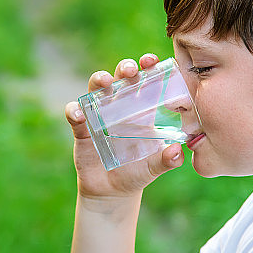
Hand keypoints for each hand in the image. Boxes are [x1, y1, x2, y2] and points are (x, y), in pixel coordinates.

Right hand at [64, 53, 184, 200]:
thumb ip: (167, 160)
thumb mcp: (155, 167)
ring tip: (104, 82)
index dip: (148, 67)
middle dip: (125, 68)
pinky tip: (78, 114)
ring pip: (96, 89)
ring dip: (99, 80)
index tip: (152, 60)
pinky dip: (74, 110)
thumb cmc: (138, 173)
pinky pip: (74, 114)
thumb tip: (178, 152)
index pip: (146, 82)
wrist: (113, 192)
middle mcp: (120, 107)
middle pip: (120, 78)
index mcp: (142, 110)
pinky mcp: (82, 130)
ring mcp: (99, 115)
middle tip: (130, 70)